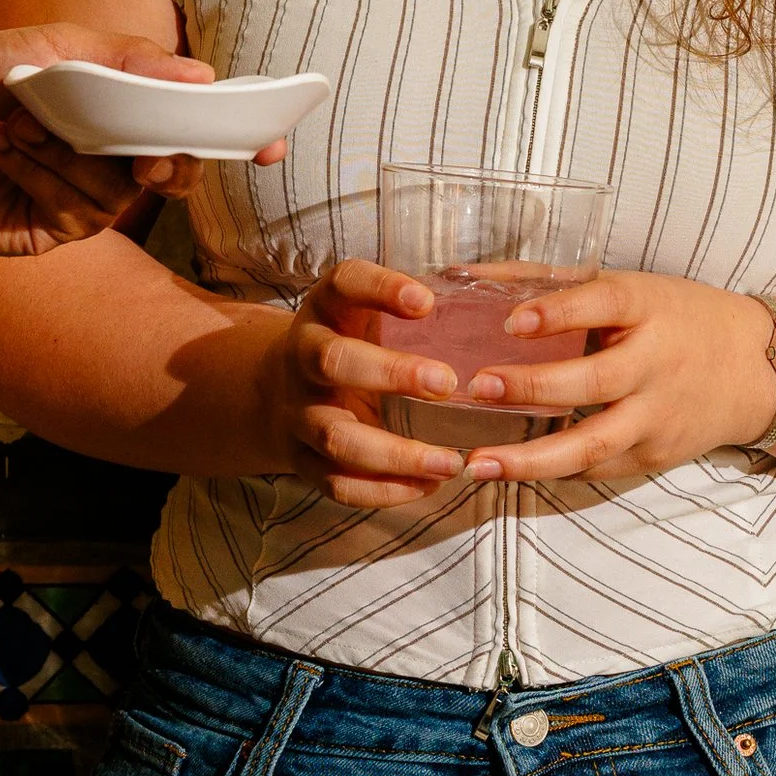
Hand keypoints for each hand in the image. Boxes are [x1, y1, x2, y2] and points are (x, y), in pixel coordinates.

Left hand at [0, 23, 222, 258]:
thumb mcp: (51, 46)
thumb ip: (127, 57)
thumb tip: (201, 75)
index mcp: (112, 115)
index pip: (179, 136)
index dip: (207, 142)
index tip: (238, 143)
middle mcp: (99, 162)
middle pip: (165, 175)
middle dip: (157, 162)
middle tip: (143, 155)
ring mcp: (70, 200)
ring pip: (115, 193)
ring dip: (68, 153)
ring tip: (18, 121)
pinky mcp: (37, 232)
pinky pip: (71, 212)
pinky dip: (36, 173)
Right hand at [248, 260, 481, 508]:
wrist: (279, 390)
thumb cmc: (351, 343)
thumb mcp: (368, 311)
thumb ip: (415, 308)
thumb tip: (496, 302)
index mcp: (326, 310)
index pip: (345, 284)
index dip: (381, 288)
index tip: (426, 301)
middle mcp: (303, 358)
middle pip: (333, 362)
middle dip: (390, 374)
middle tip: (448, 384)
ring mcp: (299, 414)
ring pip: (337, 437)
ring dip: (396, 453)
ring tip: (450, 462)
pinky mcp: (303, 460)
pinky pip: (338, 483)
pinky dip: (384, 491)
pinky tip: (427, 486)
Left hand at [445, 271, 775, 483]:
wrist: (754, 371)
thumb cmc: (674, 317)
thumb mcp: (629, 289)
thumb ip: (548, 284)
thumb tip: (459, 274)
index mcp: (649, 308)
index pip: (604, 304)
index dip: (558, 312)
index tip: (511, 321)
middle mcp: (656, 363)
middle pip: (595, 380)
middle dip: (534, 387)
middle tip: (477, 387)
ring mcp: (658, 415)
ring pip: (594, 443)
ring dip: (532, 458)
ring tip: (478, 462)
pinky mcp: (655, 454)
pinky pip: (599, 468)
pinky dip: (553, 471)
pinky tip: (509, 472)